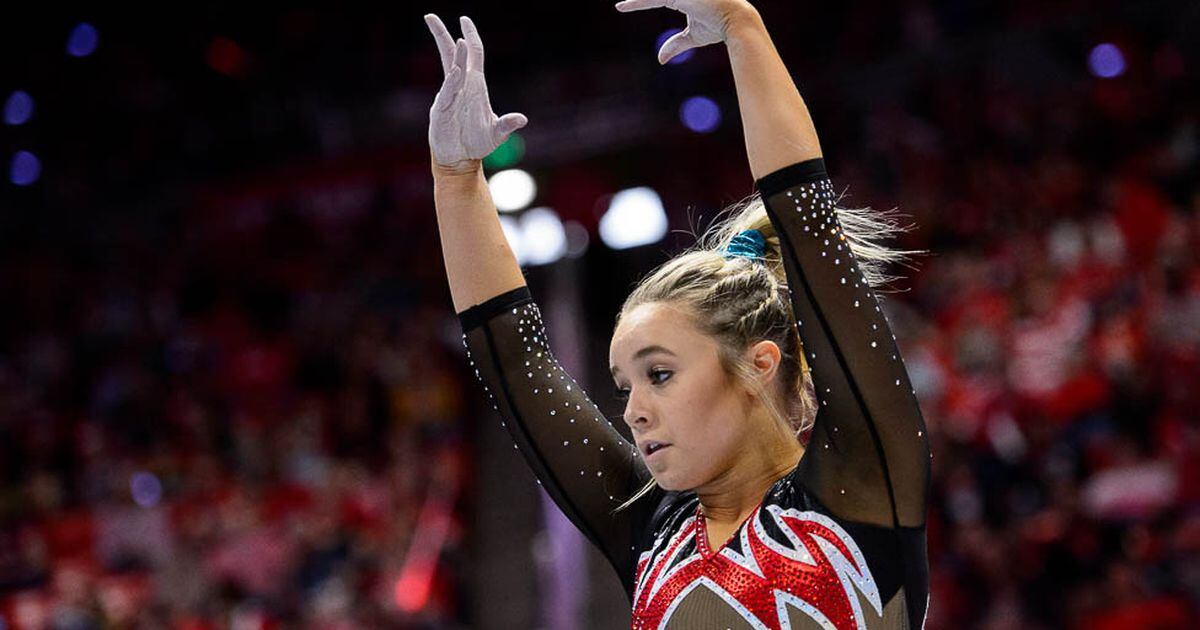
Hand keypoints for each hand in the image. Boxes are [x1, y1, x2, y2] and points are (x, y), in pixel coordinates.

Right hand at [424, 14, 527, 170]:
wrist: (460, 159)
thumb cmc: (477, 143)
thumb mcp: (497, 133)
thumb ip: (507, 124)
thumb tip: (522, 119)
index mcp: (475, 85)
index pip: (473, 54)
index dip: (470, 36)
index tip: (463, 20)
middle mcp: (460, 86)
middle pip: (450, 54)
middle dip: (443, 34)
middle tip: (429, 16)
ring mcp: (449, 96)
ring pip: (450, 70)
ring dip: (455, 56)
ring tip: (458, 41)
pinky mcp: (441, 109)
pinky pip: (447, 92)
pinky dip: (451, 82)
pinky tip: (456, 72)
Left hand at [615, 0, 754, 64]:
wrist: (736, 21)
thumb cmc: (718, 27)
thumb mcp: (693, 36)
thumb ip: (676, 45)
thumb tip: (660, 59)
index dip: (637, 3)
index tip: (620, 7)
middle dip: (638, 1)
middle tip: (619, 5)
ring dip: (638, 1)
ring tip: (622, 5)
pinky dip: (640, 2)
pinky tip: (625, 6)